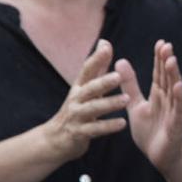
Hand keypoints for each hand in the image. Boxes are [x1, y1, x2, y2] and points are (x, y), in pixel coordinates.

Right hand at [42, 40, 128, 162]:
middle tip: (119, 76)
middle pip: (90, 88)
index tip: (106, 46)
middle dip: (103, 81)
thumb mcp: (86, 87)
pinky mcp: (79, 133)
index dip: (96, 58)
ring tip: (126, 99)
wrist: (55, 139)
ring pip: (93, 109)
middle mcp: (76, 99)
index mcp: (79, 87)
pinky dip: (108, 126)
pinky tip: (123, 123)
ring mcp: (76, 116)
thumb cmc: (76, 108)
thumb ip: (98, 67)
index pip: (86, 69)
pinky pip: (95, 130)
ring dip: (109, 104)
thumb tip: (105, 42)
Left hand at [119, 40, 181, 176]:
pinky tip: (178, 86)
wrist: (158, 157)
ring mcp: (174, 111)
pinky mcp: (176, 124)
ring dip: (174, 75)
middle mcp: (168, 100)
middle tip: (166, 45)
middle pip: (168, 78)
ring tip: (171, 60)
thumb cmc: (150, 131)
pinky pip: (179, 109)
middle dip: (167, 62)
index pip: (159, 73)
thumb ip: (130, 84)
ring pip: (174, 90)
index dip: (159, 59)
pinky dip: (179, 98)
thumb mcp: (135, 105)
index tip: (160, 43)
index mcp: (158, 95)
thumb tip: (121, 61)